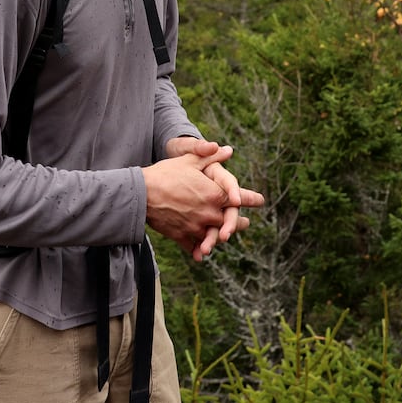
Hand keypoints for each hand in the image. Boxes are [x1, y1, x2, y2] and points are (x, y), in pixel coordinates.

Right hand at [147, 138, 264, 260]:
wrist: (141, 193)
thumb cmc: (165, 173)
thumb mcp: (189, 160)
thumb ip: (210, 156)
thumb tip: (227, 149)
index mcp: (214, 194)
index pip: (236, 199)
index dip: (249, 199)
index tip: (260, 201)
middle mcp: (209, 213)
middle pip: (229, 221)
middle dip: (238, 223)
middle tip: (247, 224)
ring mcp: (196, 227)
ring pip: (213, 236)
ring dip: (220, 237)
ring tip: (225, 238)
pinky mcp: (182, 236)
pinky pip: (194, 246)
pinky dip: (198, 249)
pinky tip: (201, 253)